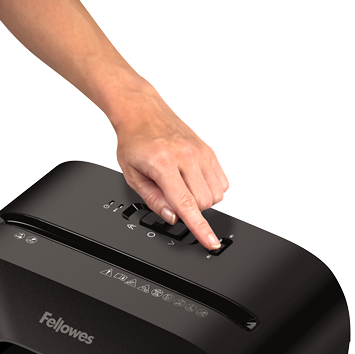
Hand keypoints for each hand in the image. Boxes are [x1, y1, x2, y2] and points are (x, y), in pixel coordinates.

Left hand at [112, 83, 228, 249]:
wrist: (142, 111)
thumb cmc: (134, 141)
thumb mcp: (132, 175)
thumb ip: (153, 199)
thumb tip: (172, 217)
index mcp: (164, 163)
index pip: (187, 203)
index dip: (200, 227)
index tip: (211, 242)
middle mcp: (186, 156)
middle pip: (204, 202)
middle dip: (191, 209)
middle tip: (172, 196)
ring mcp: (201, 151)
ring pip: (216, 194)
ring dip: (202, 199)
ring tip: (183, 187)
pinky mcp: (209, 150)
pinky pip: (222, 182)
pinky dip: (211, 189)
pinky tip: (193, 181)